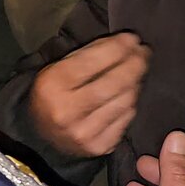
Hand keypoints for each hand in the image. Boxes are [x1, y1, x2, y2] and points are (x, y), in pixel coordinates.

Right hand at [29, 32, 150, 156]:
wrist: (40, 136)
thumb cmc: (53, 93)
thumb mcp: (59, 67)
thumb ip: (89, 54)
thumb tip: (126, 42)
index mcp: (53, 85)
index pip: (94, 61)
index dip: (118, 47)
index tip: (133, 38)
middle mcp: (68, 111)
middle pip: (114, 82)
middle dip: (134, 63)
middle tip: (144, 52)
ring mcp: (84, 133)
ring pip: (124, 101)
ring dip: (135, 82)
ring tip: (136, 71)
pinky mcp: (98, 146)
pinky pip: (126, 119)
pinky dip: (130, 104)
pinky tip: (127, 94)